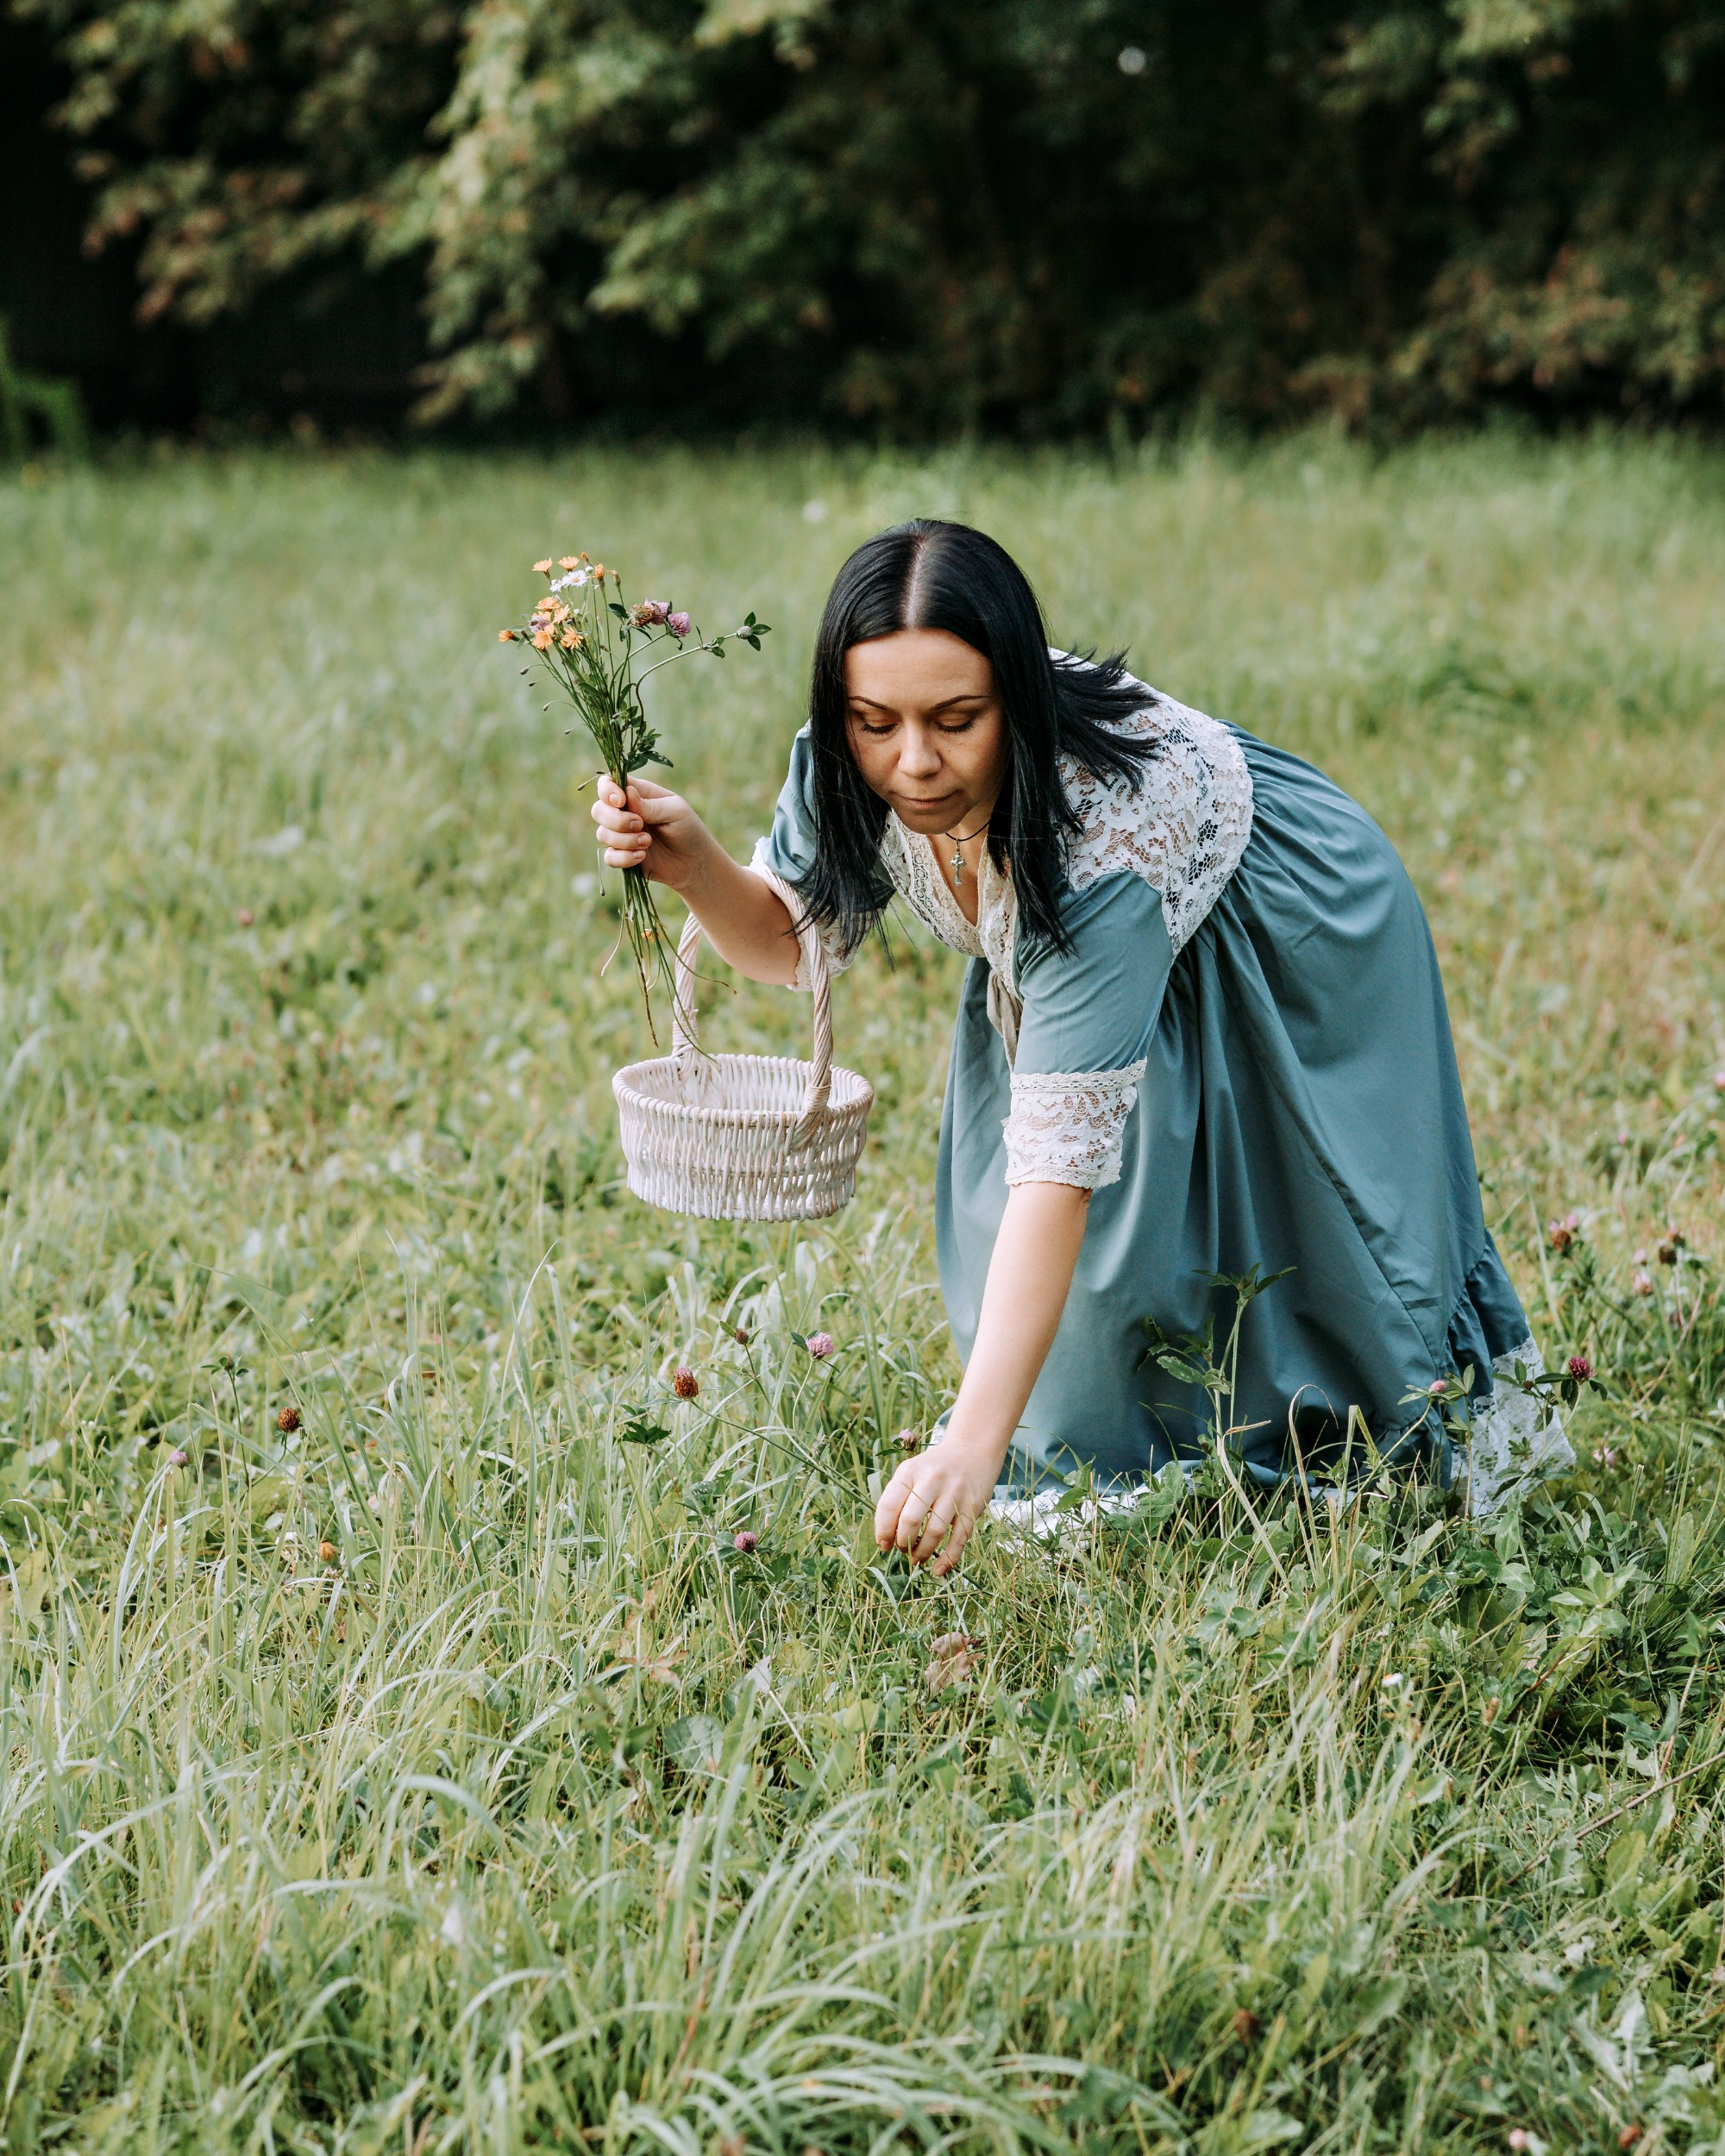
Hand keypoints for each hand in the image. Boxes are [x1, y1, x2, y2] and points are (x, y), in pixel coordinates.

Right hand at [590, 775, 714, 894]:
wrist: (695, 862)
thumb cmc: (688, 829)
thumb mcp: (675, 811)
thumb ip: (650, 804)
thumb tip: (627, 793)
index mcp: (637, 794)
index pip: (608, 783)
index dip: (607, 790)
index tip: (621, 801)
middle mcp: (624, 812)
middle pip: (598, 809)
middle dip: (615, 819)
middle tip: (640, 825)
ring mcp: (621, 835)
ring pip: (602, 834)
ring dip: (624, 840)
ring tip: (648, 842)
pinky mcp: (622, 856)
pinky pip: (609, 857)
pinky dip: (624, 858)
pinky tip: (642, 856)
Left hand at [874, 1440, 999, 1574]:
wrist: (972, 1451)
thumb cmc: (933, 1469)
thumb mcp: (911, 1472)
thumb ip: (896, 1499)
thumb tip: (884, 1540)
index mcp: (910, 1471)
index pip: (889, 1505)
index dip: (883, 1530)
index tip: (883, 1544)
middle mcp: (932, 1479)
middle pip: (910, 1520)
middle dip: (902, 1543)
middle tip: (902, 1549)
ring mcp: (955, 1492)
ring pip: (935, 1532)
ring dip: (922, 1552)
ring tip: (917, 1558)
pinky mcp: (972, 1506)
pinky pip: (959, 1538)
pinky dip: (948, 1558)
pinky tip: (938, 1569)